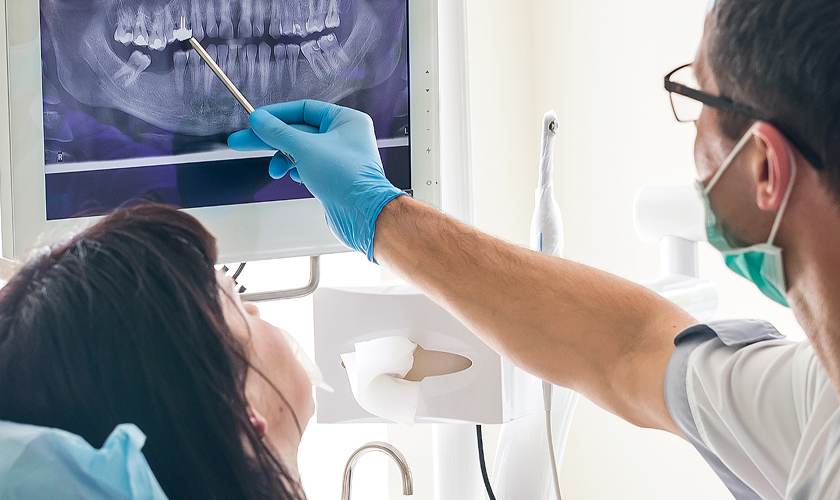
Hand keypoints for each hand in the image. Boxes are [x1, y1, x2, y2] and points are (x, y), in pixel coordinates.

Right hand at [228, 100, 405, 261]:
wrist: (363, 215)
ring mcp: (339, 158)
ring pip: (301, 151)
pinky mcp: (333, 177)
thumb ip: (278, 132)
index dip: (277, 115)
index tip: (256, 120)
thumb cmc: (348, 179)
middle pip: (299, 131)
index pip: (304, 109)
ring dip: (284, 159)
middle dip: (272, 139)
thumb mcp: (305, 148)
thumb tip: (260, 120)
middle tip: (243, 140)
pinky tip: (294, 177)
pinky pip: (307, 167)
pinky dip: (296, 171)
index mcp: (346, 120)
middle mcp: (345, 137)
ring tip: (275, 170)